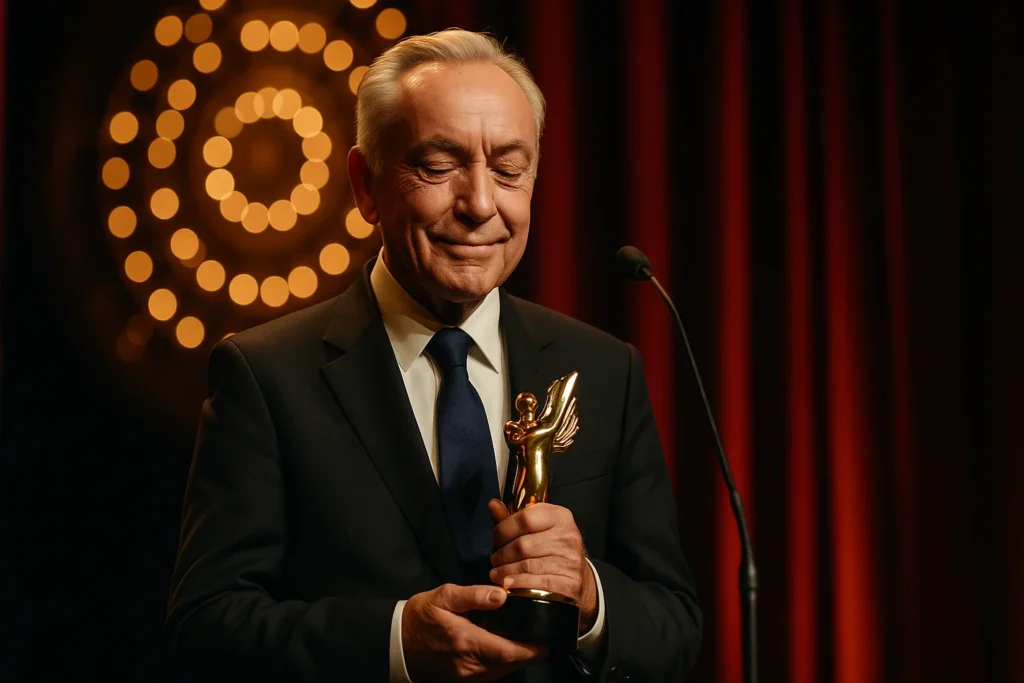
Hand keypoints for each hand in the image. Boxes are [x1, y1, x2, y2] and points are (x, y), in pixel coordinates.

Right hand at [402, 583, 546, 681]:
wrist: (398, 641)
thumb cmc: (422, 615)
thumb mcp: (445, 596)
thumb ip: (475, 595)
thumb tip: (502, 595)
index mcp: (467, 643)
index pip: (509, 652)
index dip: (532, 649)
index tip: (547, 639)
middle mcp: (470, 666)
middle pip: (511, 665)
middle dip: (529, 653)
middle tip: (541, 635)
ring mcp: (467, 677)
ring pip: (503, 671)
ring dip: (517, 658)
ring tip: (527, 639)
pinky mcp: (465, 680)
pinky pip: (493, 674)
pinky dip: (504, 663)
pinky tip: (505, 647)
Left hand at [488, 500, 598, 631]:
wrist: (575, 574)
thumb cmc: (549, 548)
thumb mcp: (534, 528)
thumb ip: (512, 518)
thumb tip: (492, 504)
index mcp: (559, 516)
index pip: (524, 518)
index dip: (503, 530)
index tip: (495, 540)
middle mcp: (568, 536)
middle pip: (523, 545)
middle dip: (502, 554)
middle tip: (494, 560)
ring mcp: (571, 560)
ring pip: (527, 565)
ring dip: (506, 571)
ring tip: (496, 573)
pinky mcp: (571, 582)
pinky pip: (538, 584)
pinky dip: (519, 584)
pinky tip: (508, 584)